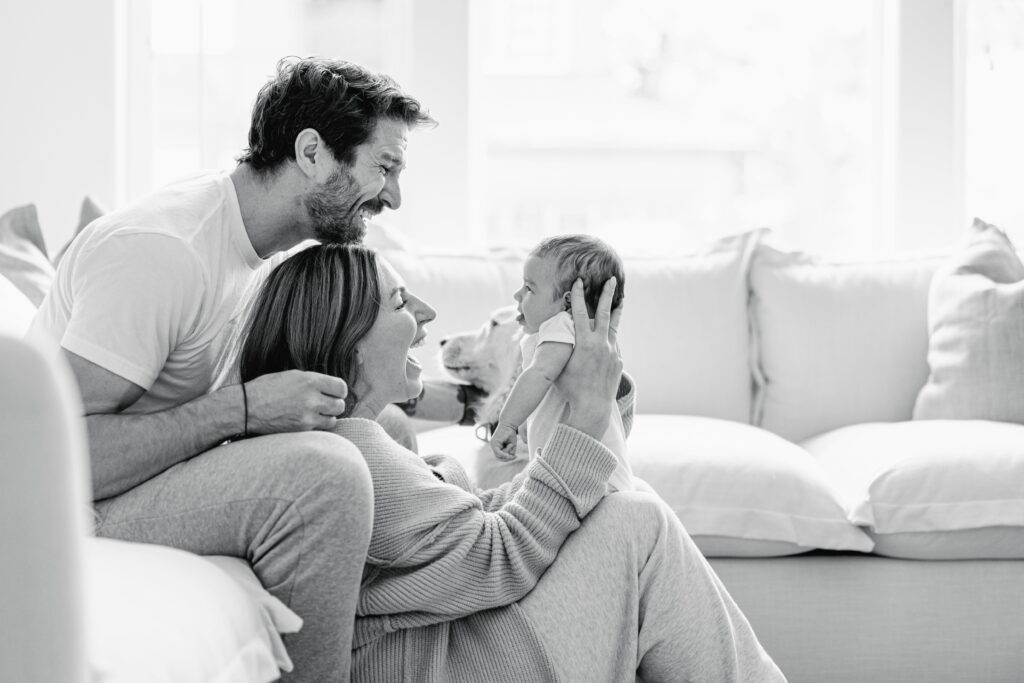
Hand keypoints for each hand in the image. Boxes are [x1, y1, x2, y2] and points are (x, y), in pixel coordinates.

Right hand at [242, 370, 347, 433]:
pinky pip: (319, 430)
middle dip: (334, 404)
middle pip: (340, 405)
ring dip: (327, 417)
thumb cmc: (266, 389)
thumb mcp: (291, 376)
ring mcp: (307, 417)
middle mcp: (311, 399)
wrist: (247, 408)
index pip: (341, 387)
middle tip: (324, 404)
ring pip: (332, 420)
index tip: (334, 393)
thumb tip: (330, 387)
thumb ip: (313, 381)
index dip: (339, 391)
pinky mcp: (301, 430)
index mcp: (310, 381)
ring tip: (314, 413)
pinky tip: (306, 421)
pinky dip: (316, 427)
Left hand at [490, 423, 518, 460]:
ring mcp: (492, 444)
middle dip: (507, 458)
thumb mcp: (512, 445)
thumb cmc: (510, 433)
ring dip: (507, 452)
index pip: (500, 457)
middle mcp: (493, 446)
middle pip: (499, 458)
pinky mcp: (493, 442)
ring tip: (511, 445)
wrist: (509, 424)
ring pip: (499, 456)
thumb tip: (509, 458)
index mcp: (496, 446)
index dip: (507, 459)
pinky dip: (504, 453)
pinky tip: (509, 450)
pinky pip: (498, 452)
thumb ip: (510, 452)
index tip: (515, 456)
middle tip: (514, 456)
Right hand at [554, 277, 622, 437]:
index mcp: (584, 343)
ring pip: (614, 327)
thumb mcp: (560, 365)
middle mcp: (600, 344)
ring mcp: (612, 352)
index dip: (577, 296)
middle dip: (608, 295)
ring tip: (621, 299)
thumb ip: (559, 349)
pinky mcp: (618, 361)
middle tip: (613, 279)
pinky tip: (607, 337)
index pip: (578, 313)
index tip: (579, 282)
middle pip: (605, 313)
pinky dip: (609, 337)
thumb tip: (550, 337)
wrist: (591, 407)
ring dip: (616, 312)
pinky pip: (613, 345)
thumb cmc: (570, 388)